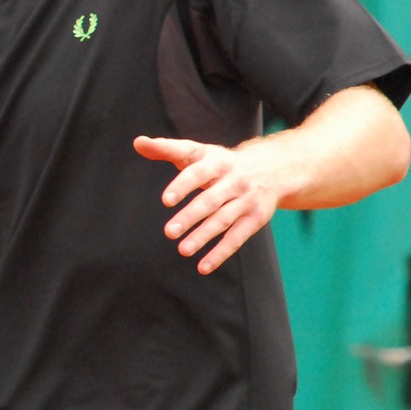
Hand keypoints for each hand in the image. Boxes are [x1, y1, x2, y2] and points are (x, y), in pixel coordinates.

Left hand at [133, 135, 284, 274]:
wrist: (272, 168)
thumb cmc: (221, 163)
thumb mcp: (198, 152)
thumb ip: (167, 149)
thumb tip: (138, 142)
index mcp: (216, 162)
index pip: (197, 173)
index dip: (182, 186)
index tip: (165, 200)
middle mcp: (233, 181)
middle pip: (210, 200)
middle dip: (190, 216)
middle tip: (168, 232)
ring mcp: (246, 201)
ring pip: (223, 220)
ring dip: (203, 236)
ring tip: (182, 250)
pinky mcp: (255, 219)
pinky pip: (237, 238)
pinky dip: (220, 253)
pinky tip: (203, 267)